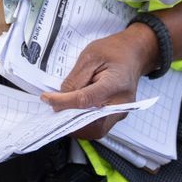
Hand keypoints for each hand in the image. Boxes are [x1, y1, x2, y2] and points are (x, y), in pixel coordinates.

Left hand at [40, 24, 155, 139]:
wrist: (133, 54)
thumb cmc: (114, 52)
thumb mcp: (90, 56)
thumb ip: (75, 79)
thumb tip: (61, 97)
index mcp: (115, 84)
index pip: (85, 101)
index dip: (63, 102)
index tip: (48, 98)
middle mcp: (122, 103)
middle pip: (93, 124)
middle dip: (70, 121)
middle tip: (55, 109)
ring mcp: (120, 112)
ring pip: (96, 130)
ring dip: (76, 125)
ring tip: (63, 110)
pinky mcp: (116, 115)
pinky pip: (98, 126)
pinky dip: (82, 123)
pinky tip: (73, 112)